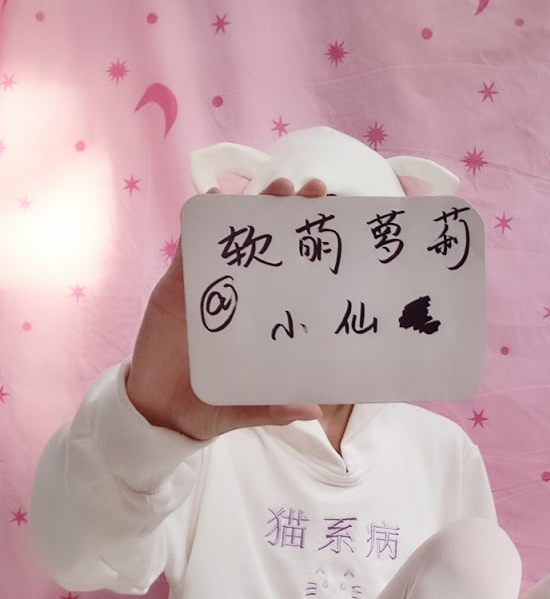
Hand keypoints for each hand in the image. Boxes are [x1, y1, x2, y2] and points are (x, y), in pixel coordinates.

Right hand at [126, 177, 328, 441]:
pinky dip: (202, 222)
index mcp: (265, 322)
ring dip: (254, 208)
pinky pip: (191, 248)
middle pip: (270, 247)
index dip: (314, 252)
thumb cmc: (209, 407)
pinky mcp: (178, 287)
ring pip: (235, 238)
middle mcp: (243, 299)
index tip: (340, 225)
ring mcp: (211, 288)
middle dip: (291, 215)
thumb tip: (314, 412)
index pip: (296, 279)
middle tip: (314, 189)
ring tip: (278, 187)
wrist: (159, 411)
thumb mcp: (247, 409)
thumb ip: (274, 408)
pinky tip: (217, 200)